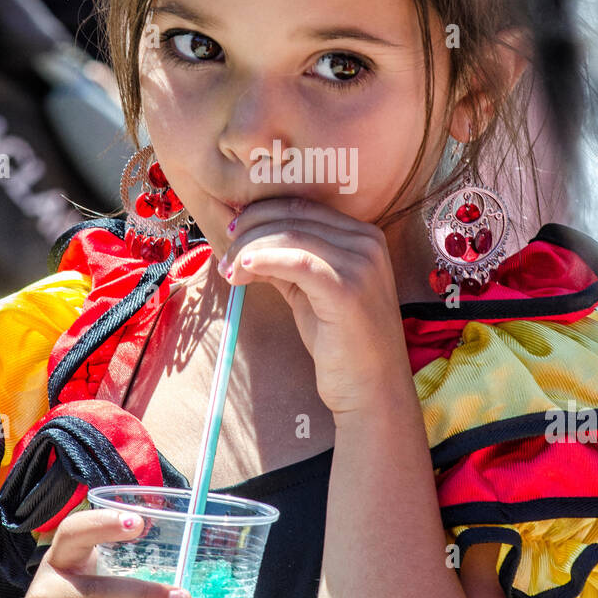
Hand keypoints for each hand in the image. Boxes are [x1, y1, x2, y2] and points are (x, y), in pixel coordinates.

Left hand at [217, 196, 410, 416]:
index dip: (261, 213)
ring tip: (229, 272)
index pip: (302, 207)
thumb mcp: (312, 293)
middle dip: (249, 231)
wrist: (373, 391)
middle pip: (294, 216)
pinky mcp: (347, 289)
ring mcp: (361, 264)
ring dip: (249, 249)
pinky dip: (264, 260)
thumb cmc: (342, 345)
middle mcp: (367, 242)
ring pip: (290, 237)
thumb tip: (246, 244)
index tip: (232, 230)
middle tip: (224, 254)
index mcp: (364, 235)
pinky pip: (297, 261)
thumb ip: (287, 264)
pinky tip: (243, 270)